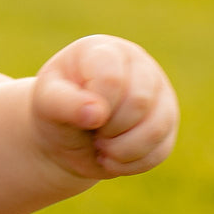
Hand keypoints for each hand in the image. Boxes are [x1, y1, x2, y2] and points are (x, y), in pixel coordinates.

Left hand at [31, 35, 178, 180]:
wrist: (67, 136)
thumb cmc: (55, 110)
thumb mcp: (46, 103)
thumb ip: (63, 103)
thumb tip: (96, 113)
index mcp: (104, 50)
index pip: (112, 79)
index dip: (96, 108)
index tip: (80, 115)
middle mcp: (138, 65)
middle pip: (139, 101)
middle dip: (110, 128)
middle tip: (91, 132)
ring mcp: (158, 93)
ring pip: (157, 126)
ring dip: (123, 149)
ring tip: (101, 148)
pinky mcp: (167, 122)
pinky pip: (162, 148)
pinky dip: (133, 162)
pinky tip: (112, 159)